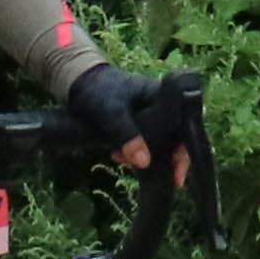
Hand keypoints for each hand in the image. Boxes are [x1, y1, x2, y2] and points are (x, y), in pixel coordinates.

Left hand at [62, 60, 175, 174]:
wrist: (76, 82)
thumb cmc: (96, 89)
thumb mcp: (111, 112)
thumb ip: (127, 135)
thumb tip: (144, 162)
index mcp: (162, 96)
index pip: (183, 126)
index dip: (182, 151)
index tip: (178, 173)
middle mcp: (160, 105)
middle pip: (173, 138)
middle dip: (164, 158)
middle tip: (156, 176)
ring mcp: (149, 114)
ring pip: (157, 142)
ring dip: (144, 155)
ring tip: (122, 159)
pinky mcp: (136, 123)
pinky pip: (142, 142)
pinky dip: (133, 151)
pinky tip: (117, 155)